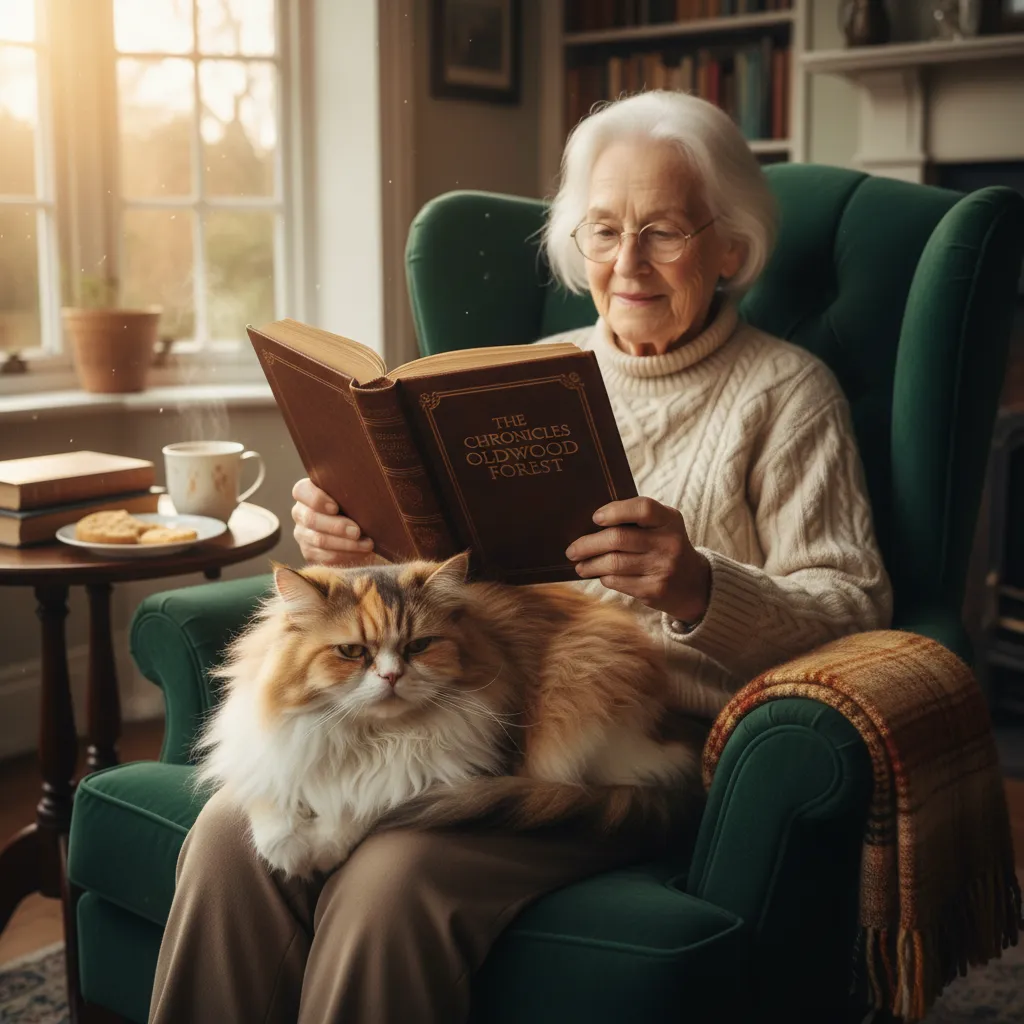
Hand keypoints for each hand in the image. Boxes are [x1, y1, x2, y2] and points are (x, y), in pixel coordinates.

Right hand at [291, 478, 374, 565]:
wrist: (359, 530)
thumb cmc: (355, 505)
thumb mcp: (352, 495)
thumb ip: (351, 492)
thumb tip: (366, 494)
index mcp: (306, 492)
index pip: (301, 492)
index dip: (316, 500)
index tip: (335, 507)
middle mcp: (300, 512)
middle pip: (311, 519)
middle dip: (336, 526)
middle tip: (357, 531)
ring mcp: (303, 534)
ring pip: (319, 540)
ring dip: (346, 544)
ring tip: (366, 544)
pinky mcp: (310, 552)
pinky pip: (325, 556)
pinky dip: (346, 555)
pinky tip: (362, 552)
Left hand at [564, 496, 709, 622]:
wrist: (693, 584)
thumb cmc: (665, 547)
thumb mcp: (661, 527)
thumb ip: (634, 520)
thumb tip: (588, 525)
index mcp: (670, 520)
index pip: (642, 508)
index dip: (615, 511)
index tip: (595, 518)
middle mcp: (669, 543)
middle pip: (618, 539)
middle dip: (588, 544)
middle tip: (572, 549)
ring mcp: (663, 568)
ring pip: (614, 563)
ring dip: (590, 564)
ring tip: (579, 564)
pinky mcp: (655, 590)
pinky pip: (618, 581)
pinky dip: (604, 577)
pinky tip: (600, 575)